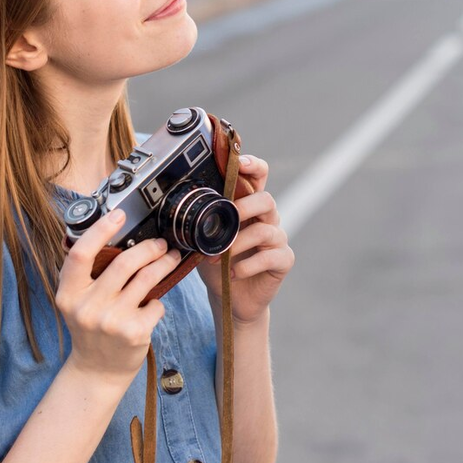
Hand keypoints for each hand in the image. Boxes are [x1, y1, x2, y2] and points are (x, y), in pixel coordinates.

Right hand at [56, 208, 182, 383]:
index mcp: (69, 294)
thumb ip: (88, 274)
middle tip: (161, 244)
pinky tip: (154, 304)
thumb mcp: (78, 300)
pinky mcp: (133, 333)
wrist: (97, 370)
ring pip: (147, 278)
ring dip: (165, 264)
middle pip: (125, 262)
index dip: (101, 231)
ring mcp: (111, 321)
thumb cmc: (91, 327)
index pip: (80, 254)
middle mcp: (86, 307)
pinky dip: (159, 301)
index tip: (120, 214)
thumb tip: (114, 233)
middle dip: (150, 248)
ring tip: (171, 258)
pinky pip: (156, 303)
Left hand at [198, 155, 294, 324]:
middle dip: (245, 207)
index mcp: (248, 206)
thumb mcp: (204, 239)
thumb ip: (201, 221)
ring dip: (238, 243)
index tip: (240, 163)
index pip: (258, 176)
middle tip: (227, 219)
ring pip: (266, 229)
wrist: (230, 298)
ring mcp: (277, 238)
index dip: (253, 165)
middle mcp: (267, 218)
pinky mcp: (283, 259)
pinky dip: (247, 265)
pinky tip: (233, 272)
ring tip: (218, 257)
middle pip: (266, 199)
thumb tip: (178, 207)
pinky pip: (271, 256)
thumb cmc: (218, 265)